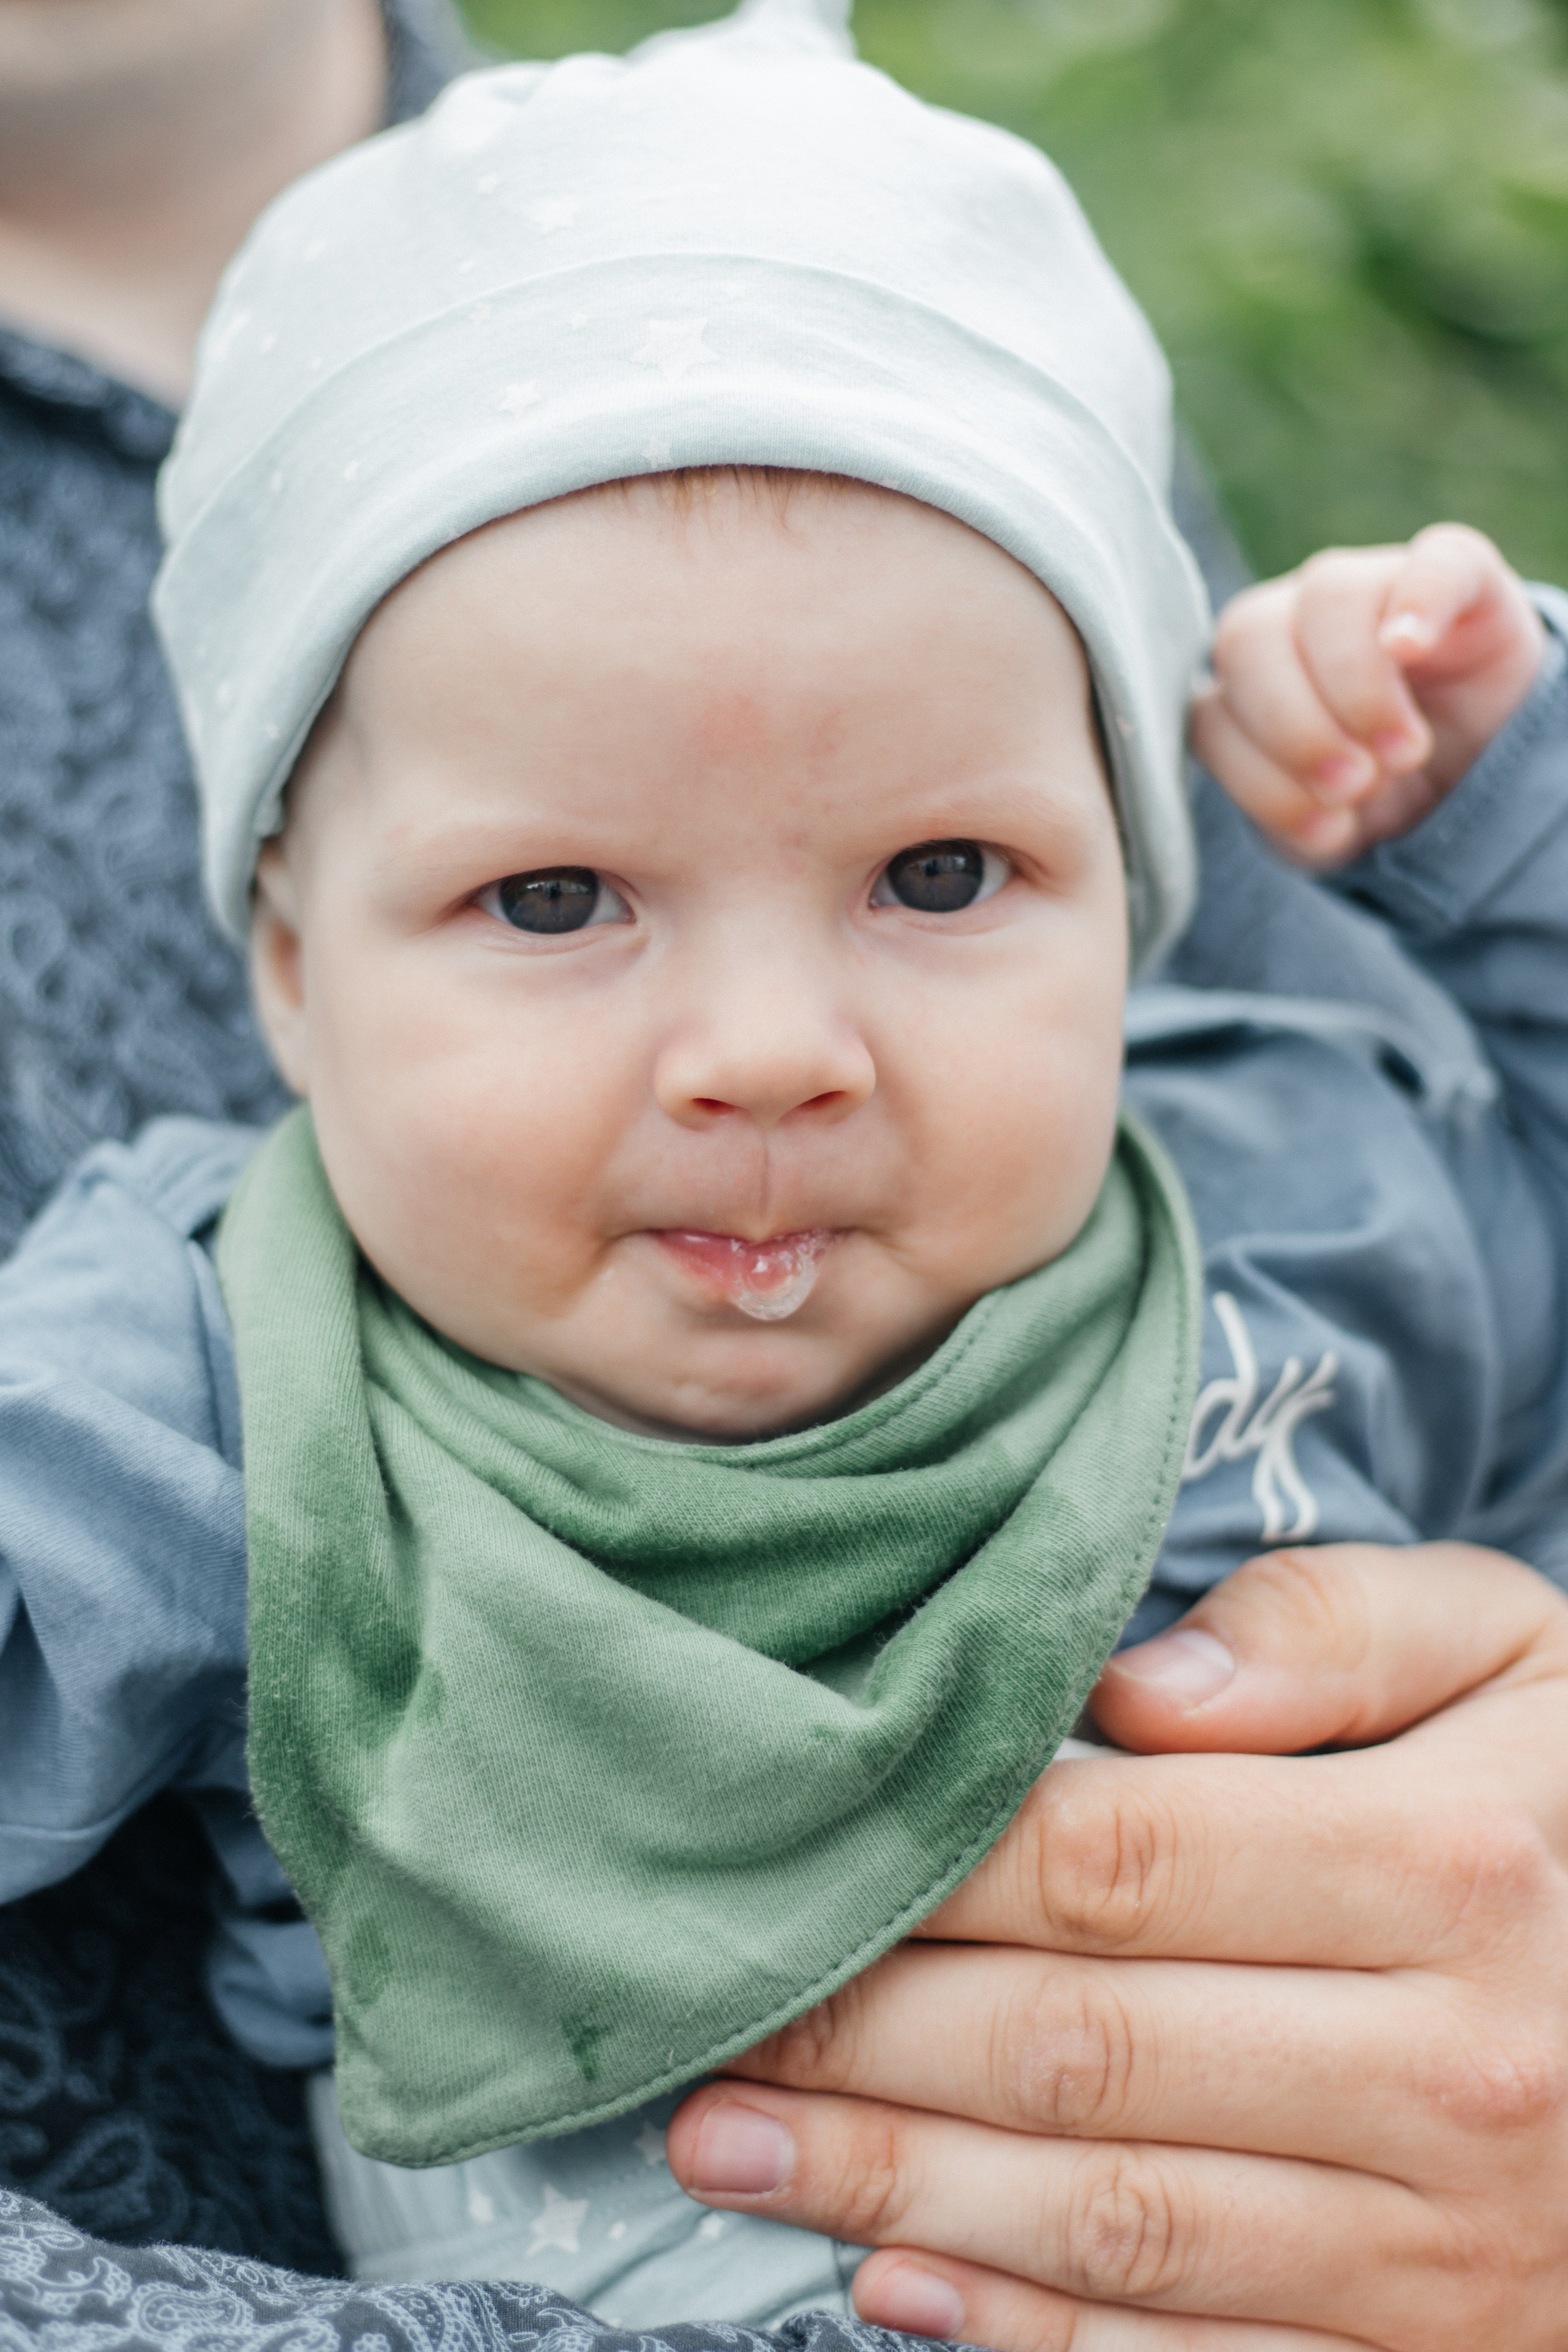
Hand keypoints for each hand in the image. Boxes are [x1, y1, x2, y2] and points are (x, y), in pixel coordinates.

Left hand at [666, 1542, 1567, 2348]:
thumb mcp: (1523, 1652)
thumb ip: (1336, 1629)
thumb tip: (1131, 1691)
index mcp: (1454, 1863)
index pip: (1119, 1862)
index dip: (930, 1868)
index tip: (790, 1860)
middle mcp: (1453, 2066)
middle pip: (1083, 2050)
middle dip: (863, 2040)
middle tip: (701, 2024)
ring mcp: (1448, 2245)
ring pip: (1112, 2219)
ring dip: (893, 2190)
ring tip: (727, 2151)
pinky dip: (1032, 2336)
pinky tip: (893, 2288)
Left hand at [1188, 524, 1546, 867]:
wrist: (1476, 769)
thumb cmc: (1380, 797)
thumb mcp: (1326, 828)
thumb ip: (1293, 819)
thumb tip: (1321, 819)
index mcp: (1244, 686)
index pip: (1211, 715)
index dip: (1260, 777)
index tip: (1327, 825)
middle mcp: (1291, 620)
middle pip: (1247, 636)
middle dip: (1296, 728)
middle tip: (1357, 785)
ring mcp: (1369, 584)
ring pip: (1328, 593)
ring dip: (1357, 684)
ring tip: (1404, 754)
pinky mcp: (1456, 570)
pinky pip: (1434, 560)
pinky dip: (1419, 601)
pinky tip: (1412, 649)